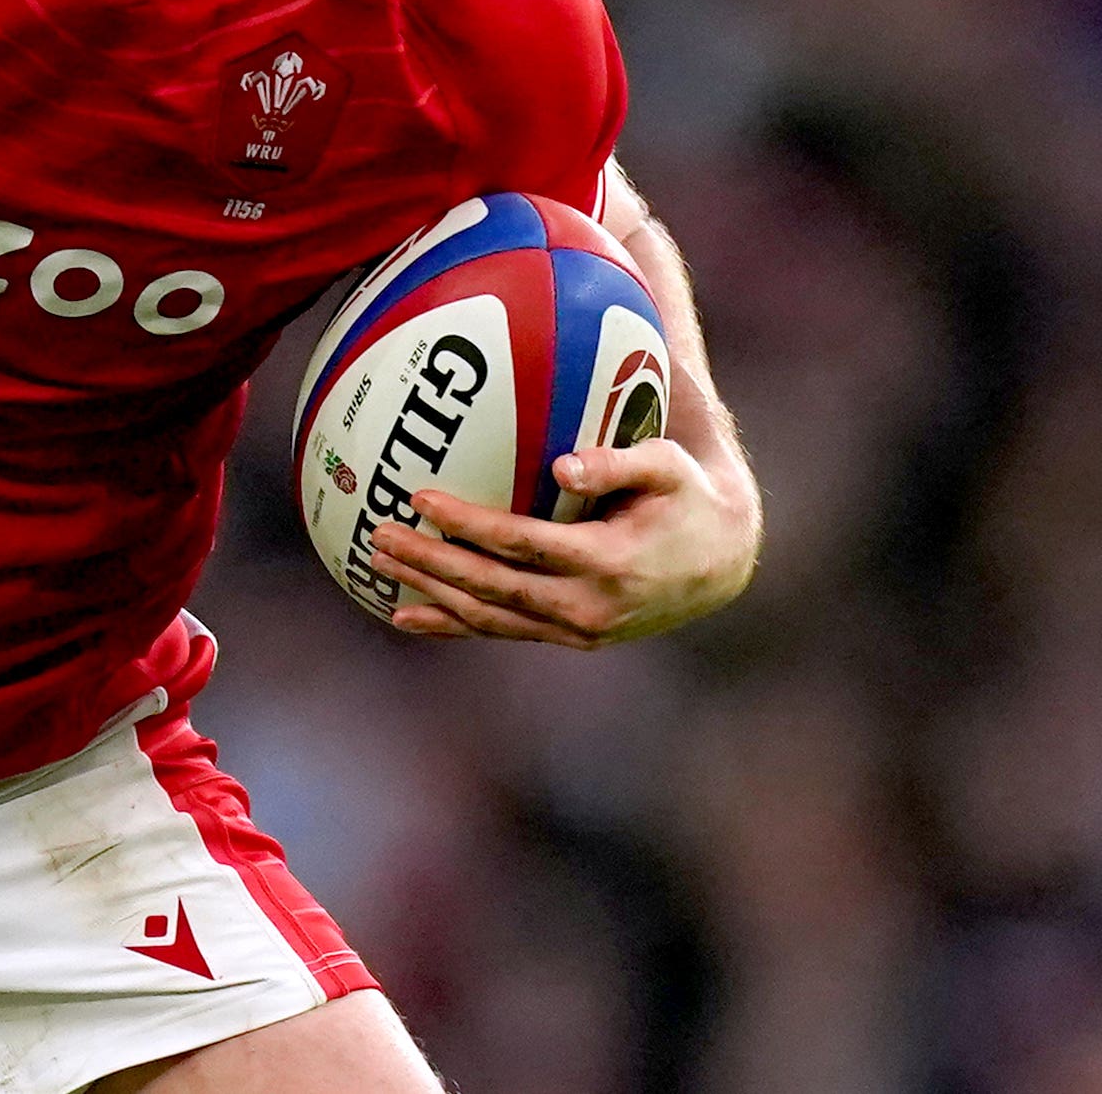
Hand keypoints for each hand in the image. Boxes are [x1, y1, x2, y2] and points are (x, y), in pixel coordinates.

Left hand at [368, 438, 758, 647]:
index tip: (421, 498)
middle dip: (432, 562)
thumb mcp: (666, 468)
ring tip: (380, 564)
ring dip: (432, 593)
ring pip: (490, 617)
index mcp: (608, 563)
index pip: (521, 544)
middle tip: (381, 534)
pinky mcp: (570, 638)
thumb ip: (617, 463)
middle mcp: (589, 607)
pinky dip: (452, 625)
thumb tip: (563, 465)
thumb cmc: (687, 497)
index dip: (468, 524)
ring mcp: (578, 631)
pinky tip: (407, 615)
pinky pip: (501, 632)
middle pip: (492, 587)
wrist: (721, 562)